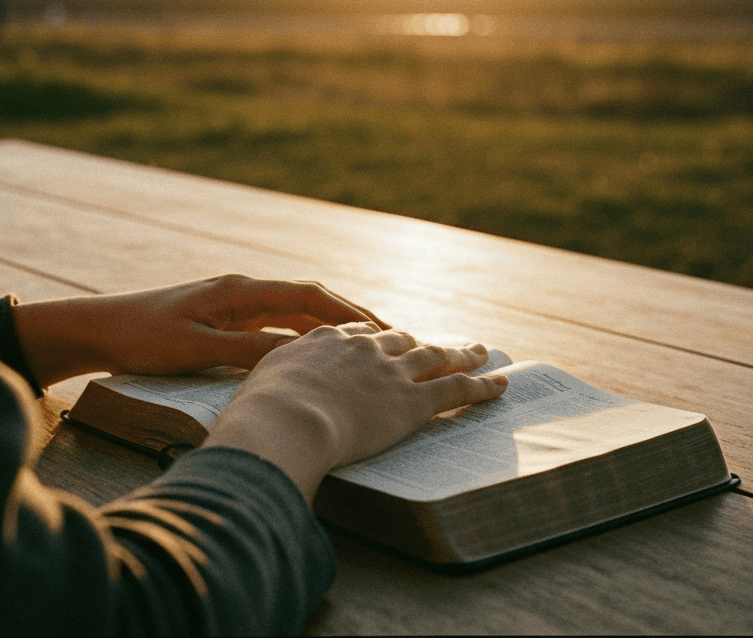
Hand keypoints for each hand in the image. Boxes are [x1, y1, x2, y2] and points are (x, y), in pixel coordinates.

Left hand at [10, 274, 388, 383]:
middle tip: (391, 342)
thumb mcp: (198, 348)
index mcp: (239, 291)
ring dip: (330, 329)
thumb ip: (250, 350)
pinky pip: (276, 325)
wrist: (96, 330)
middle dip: (351, 319)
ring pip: (295, 313)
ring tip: (366, 350)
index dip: (349, 315)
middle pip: (310, 301)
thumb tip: (304, 355)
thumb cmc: (142, 339)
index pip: (309, 296)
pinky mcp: (222, 320)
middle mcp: (241, 291)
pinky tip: (317, 357)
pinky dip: (303, 337)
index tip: (384, 333)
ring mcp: (232, 304)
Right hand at [204, 323, 508, 501]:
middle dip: (421, 341)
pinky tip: (501, 385)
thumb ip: (266, 392)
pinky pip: (456, 389)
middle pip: (400, 339)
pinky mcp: (412, 401)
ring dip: (463, 354)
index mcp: (323, 341)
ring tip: (482, 352)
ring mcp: (390, 372)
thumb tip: (251, 412)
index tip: (384, 339)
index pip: (356, 333)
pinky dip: (482, 386)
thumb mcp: (255, 390)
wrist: (284, 419)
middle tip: (436, 344)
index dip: (375, 338)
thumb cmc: (259, 414)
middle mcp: (362, 348)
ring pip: (436, 357)